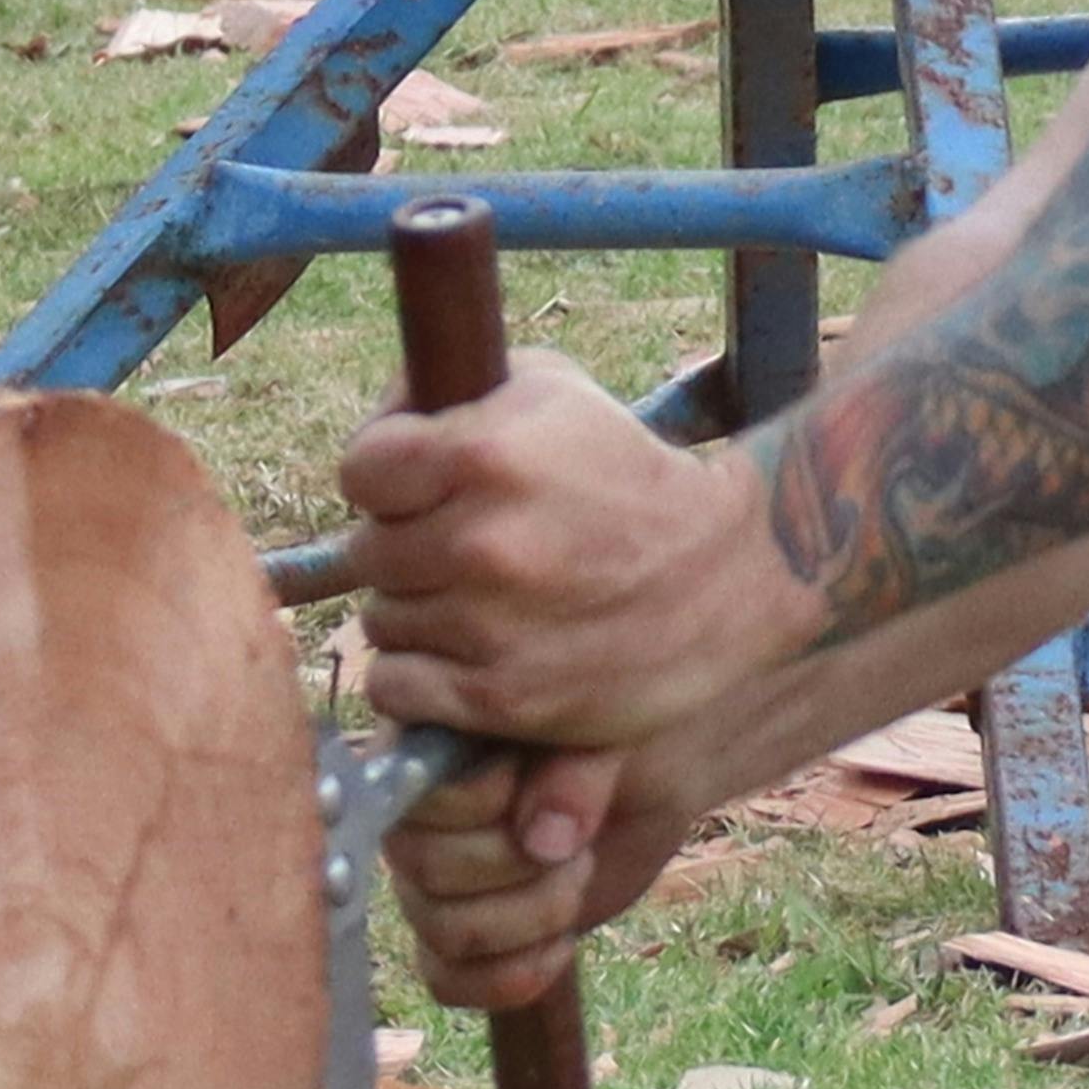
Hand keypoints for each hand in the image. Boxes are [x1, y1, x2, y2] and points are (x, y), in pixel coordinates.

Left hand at [341, 351, 821, 744]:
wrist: (727, 575)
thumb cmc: (625, 474)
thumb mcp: (551, 391)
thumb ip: (449, 391)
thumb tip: (376, 428)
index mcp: (484, 455)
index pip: (361, 470)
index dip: (388, 478)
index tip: (423, 489)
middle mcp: (480, 543)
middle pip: (367, 552)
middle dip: (406, 548)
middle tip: (464, 549)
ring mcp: (488, 627)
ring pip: (381, 623)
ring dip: (418, 613)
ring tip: (481, 601)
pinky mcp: (501, 698)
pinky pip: (396, 688)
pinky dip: (420, 676)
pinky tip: (469, 653)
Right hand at [386, 742, 697, 1010]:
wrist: (641, 774)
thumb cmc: (615, 731)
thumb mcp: (607, 727)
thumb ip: (572, 769)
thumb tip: (543, 842)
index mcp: (428, 745)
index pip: (416, 796)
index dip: (484, 801)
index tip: (534, 779)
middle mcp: (413, 818)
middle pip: (427, 871)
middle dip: (521, 864)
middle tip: (577, 839)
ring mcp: (428, 882)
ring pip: (444, 931)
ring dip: (533, 915)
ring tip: (577, 875)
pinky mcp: (458, 935)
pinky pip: (449, 981)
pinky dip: (512, 976)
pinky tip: (561, 945)